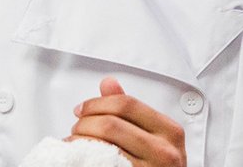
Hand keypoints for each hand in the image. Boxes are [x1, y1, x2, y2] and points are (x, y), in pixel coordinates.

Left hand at [70, 77, 186, 166]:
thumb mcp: (156, 137)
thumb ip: (133, 111)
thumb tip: (109, 84)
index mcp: (170, 131)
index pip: (127, 106)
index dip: (98, 104)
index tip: (82, 109)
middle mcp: (163, 152)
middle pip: (112, 126)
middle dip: (84, 124)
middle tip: (75, 128)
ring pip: (103, 149)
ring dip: (79, 143)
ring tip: (72, 144)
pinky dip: (83, 161)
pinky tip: (77, 160)